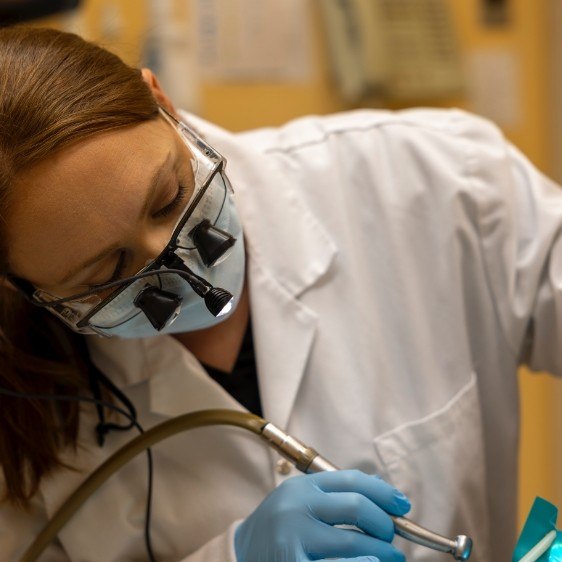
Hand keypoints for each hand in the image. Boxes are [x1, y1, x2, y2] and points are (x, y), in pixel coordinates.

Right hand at [235, 469, 409, 561]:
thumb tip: (386, 504)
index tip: (402, 505)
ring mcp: (293, 537)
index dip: (383, 491)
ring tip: (389, 557)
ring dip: (381, 552)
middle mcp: (297, 506)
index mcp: (302, 486)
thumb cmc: (281, 528)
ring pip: (353, 544)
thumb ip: (332, 498)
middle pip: (357, 507)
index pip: (351, 480)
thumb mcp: (300, 502)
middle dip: (384, 524)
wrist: (240, 553)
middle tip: (392, 537)